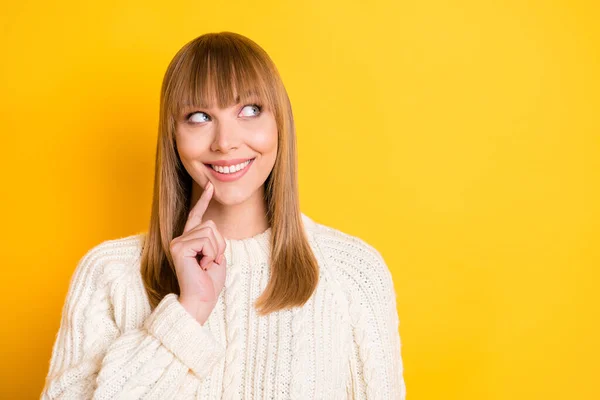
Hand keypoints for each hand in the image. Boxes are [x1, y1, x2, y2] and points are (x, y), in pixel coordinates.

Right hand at [169, 181, 226, 321]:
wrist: (200, 301)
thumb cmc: (209, 284)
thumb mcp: (217, 258)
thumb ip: (214, 241)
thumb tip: (212, 227)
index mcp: (189, 241)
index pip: (197, 216)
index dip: (204, 201)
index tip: (210, 186)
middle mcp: (180, 239)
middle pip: (211, 224)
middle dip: (219, 244)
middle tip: (211, 263)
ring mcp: (177, 242)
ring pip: (210, 231)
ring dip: (216, 251)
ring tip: (206, 266)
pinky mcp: (179, 247)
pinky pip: (206, 240)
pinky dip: (211, 254)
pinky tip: (202, 266)